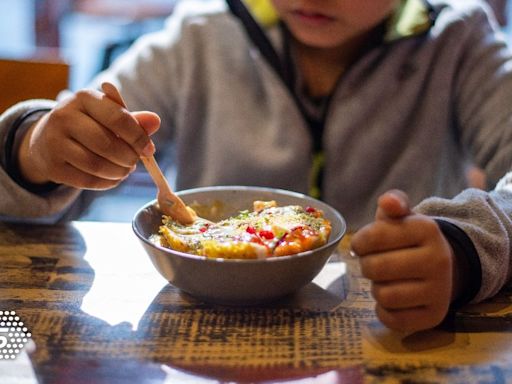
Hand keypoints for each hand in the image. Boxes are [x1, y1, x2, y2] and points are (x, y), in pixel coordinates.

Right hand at [18, 89, 160, 189]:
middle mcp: (64, 116)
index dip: (138, 137)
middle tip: (135, 162)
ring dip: (119, 172)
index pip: (117, 118)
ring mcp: (54, 142)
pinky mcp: (52, 166)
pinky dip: (107, 183)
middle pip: (106, 144)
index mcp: (83, 98)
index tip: (149, 150)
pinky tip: (113, 178)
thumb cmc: (88, 125)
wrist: (47, 140)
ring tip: (125, 170)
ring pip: (96, 165)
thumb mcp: (108, 116)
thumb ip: (133, 120)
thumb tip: (156, 121)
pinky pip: (87, 181)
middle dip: (128, 157)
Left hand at [350, 190, 454, 331]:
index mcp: (427, 229)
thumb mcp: (401, 217)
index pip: (372, 237)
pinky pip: (393, 319)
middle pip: (375, 268)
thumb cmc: (408, 239)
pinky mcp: (435, 316)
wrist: (440, 266)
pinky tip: (394, 299)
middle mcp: (438, 259)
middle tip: (375, 264)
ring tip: (386, 281)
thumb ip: (392, 203)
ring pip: (383, 295)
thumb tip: (388, 202)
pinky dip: (384, 311)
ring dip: (376, 289)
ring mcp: (440, 290)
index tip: (364, 245)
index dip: (360, 243)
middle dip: (367, 266)